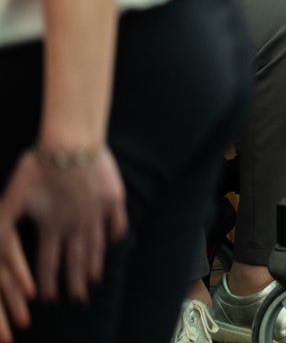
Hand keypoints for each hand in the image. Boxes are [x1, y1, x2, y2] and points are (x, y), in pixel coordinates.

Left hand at [0, 147, 127, 335]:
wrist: (71, 142)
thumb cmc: (38, 167)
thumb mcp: (10, 197)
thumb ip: (1, 227)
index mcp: (51, 227)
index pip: (49, 264)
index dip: (47, 285)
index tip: (47, 299)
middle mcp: (76, 225)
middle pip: (76, 262)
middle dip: (75, 285)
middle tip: (77, 301)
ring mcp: (97, 213)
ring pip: (96, 247)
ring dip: (95, 267)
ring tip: (94, 281)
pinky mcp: (113, 199)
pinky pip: (116, 224)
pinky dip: (114, 237)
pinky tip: (113, 244)